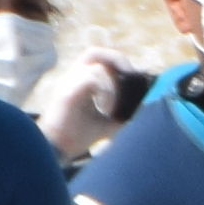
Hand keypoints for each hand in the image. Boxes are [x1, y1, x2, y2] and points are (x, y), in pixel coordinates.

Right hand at [29, 47, 128, 162]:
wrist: (56, 151)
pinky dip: (105, 91)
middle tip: (128, 79)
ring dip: (113, 86)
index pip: (98, 57)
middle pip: (94, 53)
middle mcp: (72, 79)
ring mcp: (67, 85)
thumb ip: (123, 113)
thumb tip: (146, 109)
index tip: (132, 77)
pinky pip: (90, 79)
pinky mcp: (66, 95)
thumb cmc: (76, 135)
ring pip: (96, 67)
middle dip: (117, 61)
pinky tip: (107, 109)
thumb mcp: (106, 123)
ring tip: (112, 107)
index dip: (117, 61)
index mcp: (80, 81)